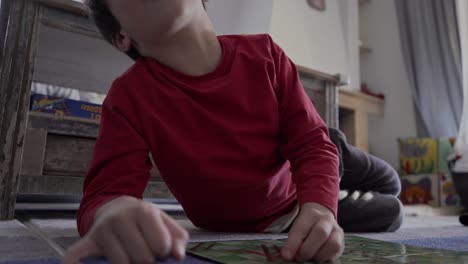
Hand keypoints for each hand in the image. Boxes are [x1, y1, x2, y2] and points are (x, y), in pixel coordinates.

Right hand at [62, 196, 188, 263]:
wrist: (117, 209)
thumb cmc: (145, 221)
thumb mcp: (166, 223)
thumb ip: (177, 239)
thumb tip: (178, 256)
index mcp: (143, 211)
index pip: (161, 245)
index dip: (163, 251)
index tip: (159, 247)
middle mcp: (120, 219)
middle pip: (142, 259)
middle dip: (147, 260)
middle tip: (144, 251)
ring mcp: (102, 231)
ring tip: (130, 254)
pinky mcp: (87, 242)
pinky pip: (76, 256)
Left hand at [281, 202, 343, 261]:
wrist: (321, 217)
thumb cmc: (306, 225)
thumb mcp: (296, 229)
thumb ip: (292, 242)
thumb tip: (287, 256)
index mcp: (311, 214)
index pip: (302, 229)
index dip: (293, 244)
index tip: (286, 255)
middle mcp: (327, 220)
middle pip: (321, 233)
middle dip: (308, 249)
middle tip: (299, 257)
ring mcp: (337, 230)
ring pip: (333, 244)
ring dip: (319, 256)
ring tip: (310, 258)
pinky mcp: (342, 242)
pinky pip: (337, 253)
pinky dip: (326, 258)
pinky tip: (317, 258)